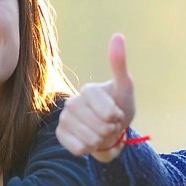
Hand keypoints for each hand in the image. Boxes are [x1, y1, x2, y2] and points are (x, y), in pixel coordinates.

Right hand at [56, 33, 136, 162]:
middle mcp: (71, 102)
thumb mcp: (125, 89)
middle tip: (110, 125)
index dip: (116, 117)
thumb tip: (117, 35)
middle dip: (111, 131)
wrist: (110, 131)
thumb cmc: (119, 108)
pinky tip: (90, 141)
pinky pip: (79, 149)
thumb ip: (119, 65)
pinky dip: (90, 149)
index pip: (107, 112)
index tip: (117, 114)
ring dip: (102, 141)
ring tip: (102, 133)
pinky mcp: (60, 135)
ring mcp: (64, 119)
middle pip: (99, 127)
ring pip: (90, 140)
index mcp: (88, 90)